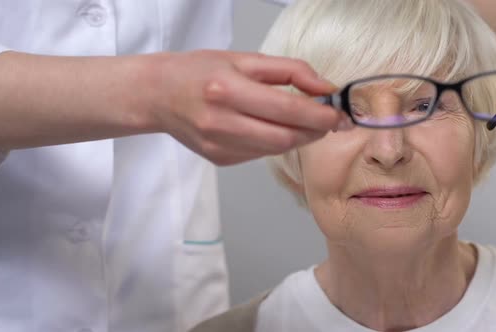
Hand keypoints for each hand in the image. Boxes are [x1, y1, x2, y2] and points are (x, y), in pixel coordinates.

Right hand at [142, 50, 347, 164]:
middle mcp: (222, 123)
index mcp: (227, 90)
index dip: (320, 115)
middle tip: (329, 120)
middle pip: (286, 138)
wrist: (157, 95)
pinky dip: (276, 143)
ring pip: (276, 149)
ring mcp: (220, 146)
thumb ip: (290, 71)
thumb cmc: (198, 71)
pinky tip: (273, 128)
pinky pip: (260, 154)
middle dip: (315, 131)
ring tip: (305, 122)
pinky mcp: (220, 160)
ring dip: (299, 138)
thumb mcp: (244, 59)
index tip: (338, 113)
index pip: (287, 110)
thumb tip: (326, 88)